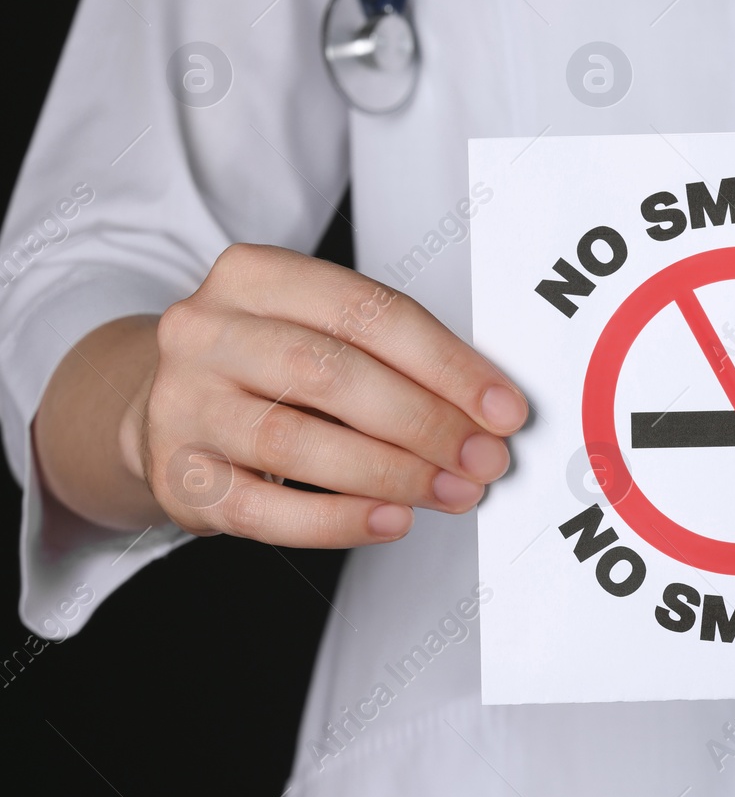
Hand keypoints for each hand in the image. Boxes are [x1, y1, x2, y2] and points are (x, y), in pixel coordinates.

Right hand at [127, 244, 527, 546]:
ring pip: (294, 441)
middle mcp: (206, 331)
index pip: (368, 312)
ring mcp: (182, 402)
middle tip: (483, 458)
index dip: (447, 364)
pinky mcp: (175, 474)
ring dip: (390, 473)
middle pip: (330, 374)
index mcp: (255, 274)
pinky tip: (391, 520)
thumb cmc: (272, 363)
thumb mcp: (322, 330)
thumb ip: (395, 356)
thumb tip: (487, 410)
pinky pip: (261, 510)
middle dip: (423, 422)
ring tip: (450, 491)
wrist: (171, 400)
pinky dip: (336, 521)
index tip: (502, 407)